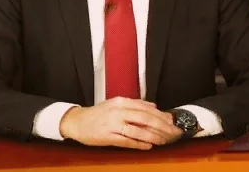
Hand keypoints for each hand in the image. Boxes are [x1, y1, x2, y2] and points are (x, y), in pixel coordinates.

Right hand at [59, 97, 183, 148]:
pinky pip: (126, 141)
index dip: (161, 115)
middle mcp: (118, 112)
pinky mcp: (107, 137)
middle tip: (172, 132)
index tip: (171, 121)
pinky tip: (148, 146)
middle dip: (161, 126)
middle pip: (145, 119)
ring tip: (163, 140)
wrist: (77, 122)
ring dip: (153, 137)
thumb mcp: (117, 103)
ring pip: (137, 131)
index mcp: (122, 102)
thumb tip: (154, 106)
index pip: (146, 108)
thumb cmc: (99, 113)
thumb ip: (136, 104)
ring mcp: (112, 124)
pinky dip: (138, 144)